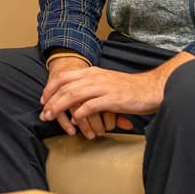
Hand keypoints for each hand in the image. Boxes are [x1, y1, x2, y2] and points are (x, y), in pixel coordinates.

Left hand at [41, 65, 167, 135]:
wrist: (151, 88)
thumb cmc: (129, 88)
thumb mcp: (106, 81)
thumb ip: (90, 86)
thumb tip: (75, 100)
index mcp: (92, 72)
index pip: (64, 76)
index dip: (50, 88)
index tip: (43, 99)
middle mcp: (95, 77)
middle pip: (65, 87)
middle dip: (50, 101)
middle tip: (43, 113)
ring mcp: (103, 87)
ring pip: (73, 95)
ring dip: (59, 107)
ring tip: (51, 117)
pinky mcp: (112, 99)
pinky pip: (90, 106)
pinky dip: (80, 114)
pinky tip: (75, 121)